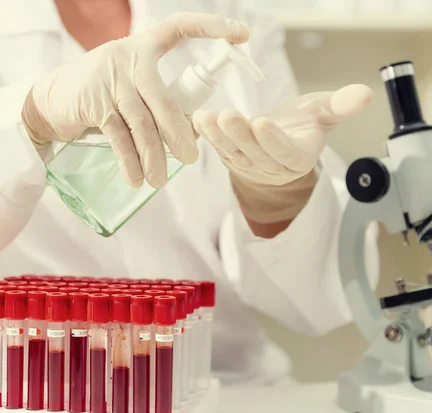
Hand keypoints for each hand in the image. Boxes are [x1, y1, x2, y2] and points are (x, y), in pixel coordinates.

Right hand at [22, 12, 249, 187]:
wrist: (52, 100)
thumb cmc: (100, 94)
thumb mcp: (129, 83)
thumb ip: (155, 97)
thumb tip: (189, 131)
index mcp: (143, 46)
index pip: (180, 26)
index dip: (210, 27)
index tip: (241, 35)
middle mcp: (129, 57)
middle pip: (164, 100)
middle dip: (179, 133)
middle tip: (191, 159)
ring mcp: (111, 79)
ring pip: (143, 123)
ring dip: (154, 157)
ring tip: (160, 181)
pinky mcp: (96, 103)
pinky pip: (120, 137)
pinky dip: (130, 161)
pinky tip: (136, 179)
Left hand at [193, 84, 372, 185]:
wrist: (282, 138)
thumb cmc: (303, 125)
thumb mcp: (322, 113)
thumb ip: (339, 106)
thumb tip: (364, 94)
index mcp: (296, 159)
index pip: (285, 152)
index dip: (273, 140)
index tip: (261, 122)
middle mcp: (271, 168)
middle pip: (254, 153)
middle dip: (239, 135)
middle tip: (226, 116)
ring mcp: (249, 166)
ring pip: (232, 152)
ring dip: (217, 136)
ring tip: (205, 117)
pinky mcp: (231, 160)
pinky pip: (218, 148)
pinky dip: (207, 135)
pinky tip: (198, 119)